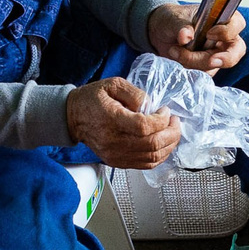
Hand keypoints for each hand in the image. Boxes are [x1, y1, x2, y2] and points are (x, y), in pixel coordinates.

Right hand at [66, 77, 180, 169]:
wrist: (73, 117)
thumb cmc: (92, 99)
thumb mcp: (112, 84)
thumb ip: (134, 93)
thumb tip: (152, 105)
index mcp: (112, 119)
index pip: (144, 127)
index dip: (161, 120)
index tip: (165, 111)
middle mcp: (114, 141)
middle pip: (152, 145)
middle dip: (172, 133)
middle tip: (175, 122)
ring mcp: (116, 154)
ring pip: (152, 158)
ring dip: (169, 145)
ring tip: (172, 132)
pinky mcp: (118, 161)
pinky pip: (145, 165)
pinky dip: (160, 156)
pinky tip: (164, 144)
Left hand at [146, 2, 247, 72]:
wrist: (159, 33)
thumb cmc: (172, 19)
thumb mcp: (173, 18)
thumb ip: (180, 26)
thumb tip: (186, 35)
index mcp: (221, 19)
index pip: (237, 24)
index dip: (227, 32)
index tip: (209, 34)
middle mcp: (223, 38)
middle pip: (236, 51)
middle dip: (224, 59)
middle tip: (211, 61)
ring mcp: (216, 54)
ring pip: (216, 65)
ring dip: (195, 62)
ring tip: (175, 51)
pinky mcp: (206, 67)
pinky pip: (204, 73)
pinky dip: (191, 69)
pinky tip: (178, 59)